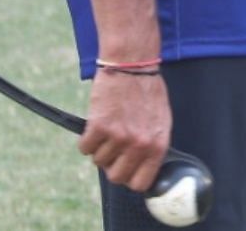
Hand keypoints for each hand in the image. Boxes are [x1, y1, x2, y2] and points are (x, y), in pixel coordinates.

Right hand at [79, 69, 171, 192]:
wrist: (132, 63)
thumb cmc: (147, 89)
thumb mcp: (161, 120)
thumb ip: (152, 145)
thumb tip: (143, 167)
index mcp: (157, 145)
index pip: (141, 183)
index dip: (130, 177)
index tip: (125, 167)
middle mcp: (139, 145)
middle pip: (116, 177)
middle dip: (112, 164)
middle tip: (113, 147)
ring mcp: (119, 137)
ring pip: (98, 161)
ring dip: (99, 147)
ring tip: (108, 127)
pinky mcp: (99, 127)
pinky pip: (85, 148)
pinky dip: (86, 139)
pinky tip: (96, 123)